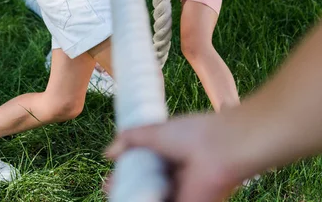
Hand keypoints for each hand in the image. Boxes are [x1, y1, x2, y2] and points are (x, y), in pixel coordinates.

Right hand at [106, 115, 241, 201]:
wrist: (220, 150)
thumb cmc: (191, 134)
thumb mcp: (154, 131)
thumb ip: (130, 139)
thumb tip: (108, 152)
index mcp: (171, 153)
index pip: (145, 167)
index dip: (128, 172)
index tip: (111, 177)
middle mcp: (176, 174)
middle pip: (148, 186)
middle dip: (129, 188)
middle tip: (110, 188)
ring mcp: (182, 193)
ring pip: (155, 198)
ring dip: (136, 198)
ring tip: (116, 197)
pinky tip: (130, 201)